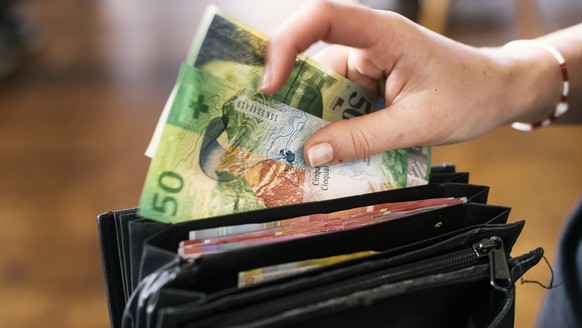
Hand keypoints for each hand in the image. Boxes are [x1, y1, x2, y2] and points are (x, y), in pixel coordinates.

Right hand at [261, 0, 560, 166]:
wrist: (497, 91)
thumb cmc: (468, 95)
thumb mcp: (416, 125)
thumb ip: (363, 139)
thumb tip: (311, 152)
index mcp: (382, 35)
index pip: (320, 18)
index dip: (285, 45)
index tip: (268, 85)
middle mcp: (368, 43)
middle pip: (312, 62)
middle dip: (290, 99)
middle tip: (273, 136)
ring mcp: (368, 63)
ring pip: (323, 89)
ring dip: (313, 119)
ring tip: (303, 154)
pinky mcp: (370, 81)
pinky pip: (339, 102)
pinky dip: (331, 125)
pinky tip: (329, 150)